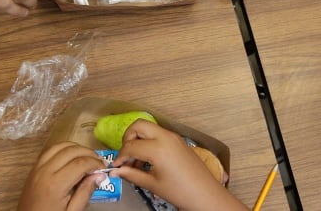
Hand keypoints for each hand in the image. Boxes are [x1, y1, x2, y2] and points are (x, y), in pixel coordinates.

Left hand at [18, 142, 105, 210]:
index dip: (95, 163)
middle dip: (88, 153)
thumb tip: (100, 176)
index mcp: (55, 184)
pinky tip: (71, 155)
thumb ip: (85, 193)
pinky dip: (62, 148)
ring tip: (87, 156)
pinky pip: (48, 150)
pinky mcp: (33, 168)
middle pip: (70, 151)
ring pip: (59, 146)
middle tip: (99, 161)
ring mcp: (37, 168)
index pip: (80, 163)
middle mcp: (45, 171)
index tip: (104, 167)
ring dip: (75, 147)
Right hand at [111, 120, 242, 210]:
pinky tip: (148, 160)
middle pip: (138, 125)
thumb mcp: (152, 184)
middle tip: (126, 156)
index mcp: (158, 148)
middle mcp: (165, 137)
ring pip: (149, 128)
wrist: (205, 194)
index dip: (120, 157)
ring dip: (139, 139)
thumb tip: (115, 171)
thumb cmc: (179, 191)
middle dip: (128, 138)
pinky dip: (149, 141)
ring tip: (136, 162)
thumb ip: (131, 175)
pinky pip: (158, 134)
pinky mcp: (178, 140)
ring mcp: (173, 137)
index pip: (130, 146)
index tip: (116, 166)